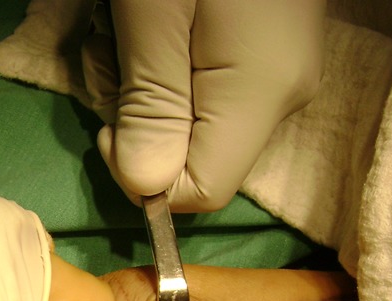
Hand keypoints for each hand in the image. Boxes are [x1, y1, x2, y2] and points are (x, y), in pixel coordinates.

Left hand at [83, 0, 325, 211]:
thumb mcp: (153, 10)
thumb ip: (151, 104)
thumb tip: (144, 189)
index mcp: (258, 96)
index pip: (201, 192)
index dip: (144, 175)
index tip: (108, 119)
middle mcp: (282, 96)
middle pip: (199, 156)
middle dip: (141, 118)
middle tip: (116, 49)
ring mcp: (282, 70)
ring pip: (201, 120)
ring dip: (150, 85)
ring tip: (132, 21)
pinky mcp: (272, 48)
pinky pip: (214, 86)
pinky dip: (173, 63)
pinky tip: (160, 17)